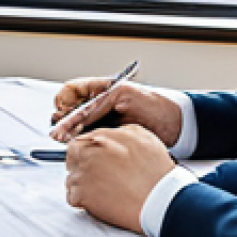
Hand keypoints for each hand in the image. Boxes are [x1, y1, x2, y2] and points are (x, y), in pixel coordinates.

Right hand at [50, 77, 182, 145]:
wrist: (175, 126)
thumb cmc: (153, 104)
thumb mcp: (124, 95)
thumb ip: (100, 104)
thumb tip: (79, 115)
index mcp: (99, 90)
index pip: (70, 91)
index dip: (63, 100)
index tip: (64, 110)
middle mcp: (96, 106)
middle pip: (67, 111)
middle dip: (62, 121)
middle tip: (60, 131)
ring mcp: (100, 123)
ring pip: (73, 128)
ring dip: (68, 134)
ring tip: (64, 139)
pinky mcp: (106, 139)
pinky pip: (87, 142)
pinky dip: (80, 144)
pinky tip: (77, 146)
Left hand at [63, 124, 174, 233]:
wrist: (159, 199)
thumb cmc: (154, 170)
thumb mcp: (142, 136)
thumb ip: (119, 132)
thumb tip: (108, 134)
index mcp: (98, 140)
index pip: (77, 143)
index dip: (84, 153)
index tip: (90, 161)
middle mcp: (86, 155)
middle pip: (71, 160)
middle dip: (79, 167)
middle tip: (95, 176)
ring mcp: (82, 176)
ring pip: (71, 179)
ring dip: (82, 185)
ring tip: (102, 190)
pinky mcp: (82, 196)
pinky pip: (72, 197)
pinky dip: (81, 201)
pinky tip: (97, 200)